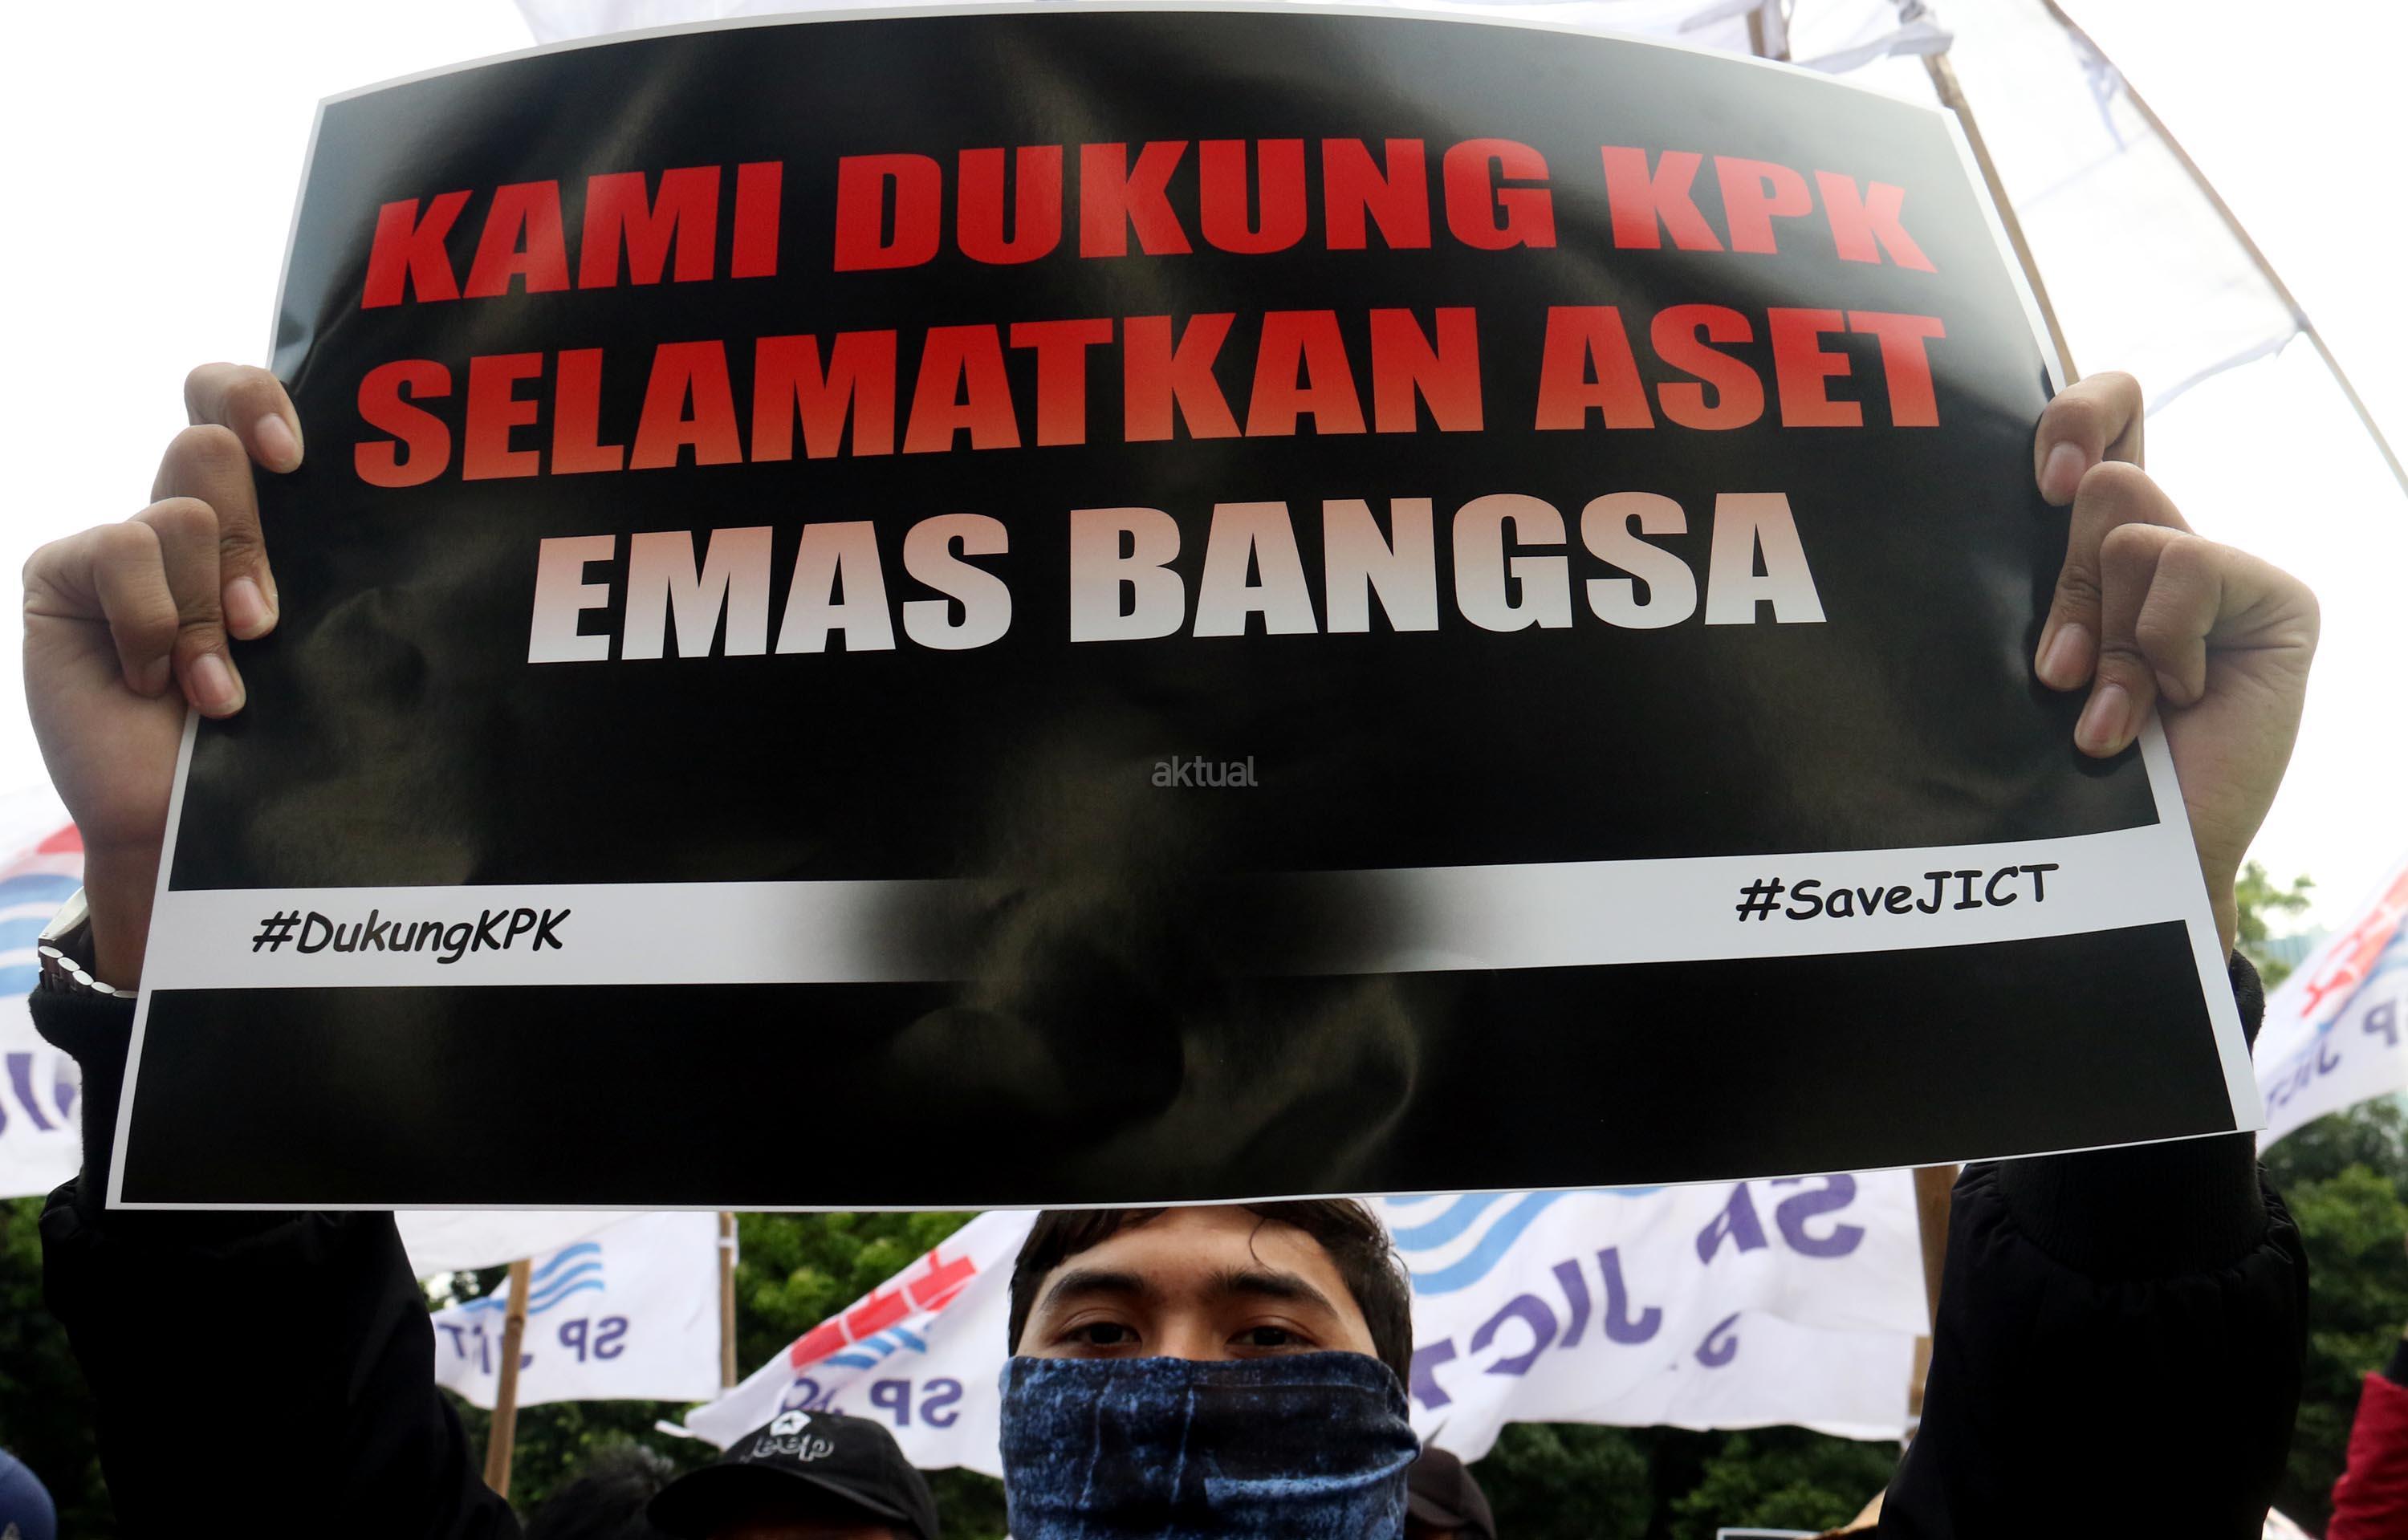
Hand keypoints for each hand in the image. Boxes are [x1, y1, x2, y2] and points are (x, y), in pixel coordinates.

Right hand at [22, 364, 300, 985]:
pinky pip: (123, 551)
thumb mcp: (306, 640)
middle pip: (211, 445)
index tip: (295, 458)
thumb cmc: (267, 732)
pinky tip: (156, 681)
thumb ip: (314, 568)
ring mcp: (121, 545)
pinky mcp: (65, 573)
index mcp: (249, 516)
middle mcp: (182, 516)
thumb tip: (359, 509)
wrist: (189, 819)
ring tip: (218, 682)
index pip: (234, 400)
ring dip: (208, 607)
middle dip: (251, 540)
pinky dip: (154, 625)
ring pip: (183, 511)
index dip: (256, 398)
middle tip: (262, 621)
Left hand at [2030, 372, 2316, 955]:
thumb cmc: (2063, 763)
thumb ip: (2049, 577)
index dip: (2077, 417)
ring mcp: (2225, 573)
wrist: (2131, 856)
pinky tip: (2174, 701)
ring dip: (2105, 634)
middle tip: (2064, 671)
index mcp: (2100, 545)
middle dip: (2067, 586)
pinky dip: (2159, 644)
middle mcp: (2166, 547)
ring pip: (2129, 529)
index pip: (2109, 416)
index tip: (2043, 484)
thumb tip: (2062, 487)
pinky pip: (2184, 566)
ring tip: (2111, 711)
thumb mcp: (2039, 654)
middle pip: (2105, 477)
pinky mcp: (2276, 600)